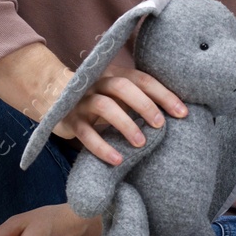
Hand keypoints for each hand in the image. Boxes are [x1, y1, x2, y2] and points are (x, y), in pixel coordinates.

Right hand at [0, 43, 187, 166]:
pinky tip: (118, 160)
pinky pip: (86, 133)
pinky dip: (102, 147)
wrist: (53, 95)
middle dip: (145, 105)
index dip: (164, 95)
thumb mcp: (119, 94)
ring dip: (125, 124)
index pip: (143, 79)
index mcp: (115, 74)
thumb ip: (142, 97)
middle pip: (123, 88)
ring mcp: (82, 100)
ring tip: (141, 143)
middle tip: (162, 125)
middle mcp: (98, 83)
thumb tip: (181, 113)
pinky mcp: (69, 120)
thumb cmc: (101, 98)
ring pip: (104, 107)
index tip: (183, 113)